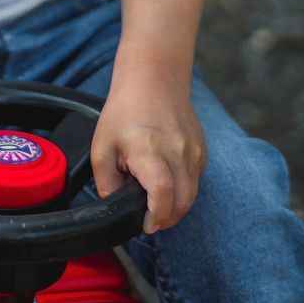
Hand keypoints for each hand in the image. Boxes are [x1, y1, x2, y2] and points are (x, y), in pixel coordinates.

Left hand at [90, 72, 206, 234]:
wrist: (153, 78)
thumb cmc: (125, 111)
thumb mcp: (102, 147)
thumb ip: (106, 182)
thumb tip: (116, 207)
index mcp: (150, 150)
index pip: (162, 194)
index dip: (155, 216)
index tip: (145, 224)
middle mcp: (177, 151)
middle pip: (182, 202)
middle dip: (166, 218)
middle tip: (149, 219)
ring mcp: (194, 150)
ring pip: (192, 195)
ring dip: (175, 207)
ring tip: (155, 202)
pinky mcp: (201, 149)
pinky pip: (196, 181)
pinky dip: (183, 190)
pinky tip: (167, 182)